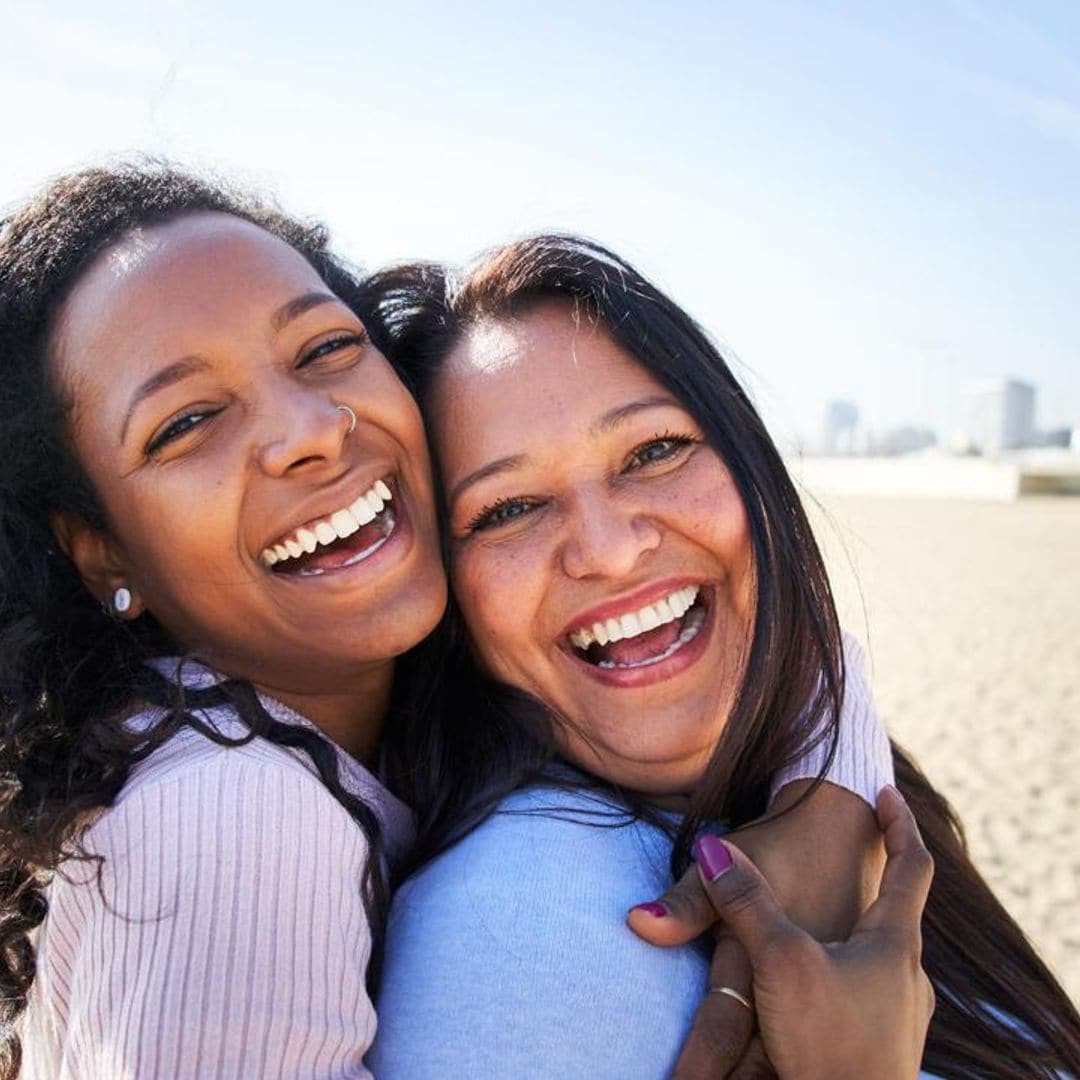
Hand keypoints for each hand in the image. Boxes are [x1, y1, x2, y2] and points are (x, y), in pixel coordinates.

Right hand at [629, 787, 934, 1078]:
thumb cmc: (829, 1043)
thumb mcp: (782, 961)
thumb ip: (744, 902)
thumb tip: (710, 849)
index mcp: (894, 946)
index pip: (912, 867)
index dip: (901, 824)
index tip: (887, 793)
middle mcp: (905, 980)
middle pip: (893, 914)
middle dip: (870, 882)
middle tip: (853, 852)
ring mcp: (896, 1020)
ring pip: (873, 962)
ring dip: (849, 936)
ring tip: (819, 920)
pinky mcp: (876, 1055)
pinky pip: (859, 1000)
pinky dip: (836, 979)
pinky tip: (811, 990)